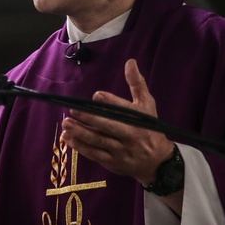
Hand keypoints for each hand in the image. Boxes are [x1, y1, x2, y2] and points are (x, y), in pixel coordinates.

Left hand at [60, 59, 174, 184]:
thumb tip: (130, 61)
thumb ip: (137, 83)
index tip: (96, 96)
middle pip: (108, 126)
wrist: (157, 161)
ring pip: (99, 141)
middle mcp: (130, 136)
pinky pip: (95, 154)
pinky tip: (68, 139)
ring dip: (81, 133)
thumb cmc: (149, 128)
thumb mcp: (147, 104)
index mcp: (139, 120)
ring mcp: (121, 151)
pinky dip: (81, 147)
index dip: (110, 102)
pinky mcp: (113, 163)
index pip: (124, 109)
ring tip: (66, 124)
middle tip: (72, 111)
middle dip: (90, 119)